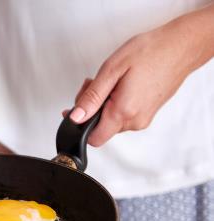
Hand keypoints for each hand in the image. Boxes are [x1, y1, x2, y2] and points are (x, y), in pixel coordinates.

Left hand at [66, 4, 213, 146]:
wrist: (180, 46)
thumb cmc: (150, 52)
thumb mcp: (111, 70)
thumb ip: (91, 97)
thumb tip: (76, 117)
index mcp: (124, 112)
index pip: (93, 138)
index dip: (80, 125)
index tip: (76, 109)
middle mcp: (135, 121)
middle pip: (100, 128)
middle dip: (90, 109)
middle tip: (93, 84)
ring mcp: (143, 118)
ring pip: (111, 121)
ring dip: (102, 104)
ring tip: (110, 81)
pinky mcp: (147, 113)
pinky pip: (123, 115)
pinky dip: (114, 103)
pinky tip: (119, 85)